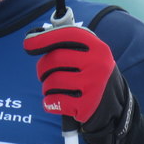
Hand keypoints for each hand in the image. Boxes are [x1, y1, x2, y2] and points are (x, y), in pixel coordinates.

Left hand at [24, 25, 133, 143]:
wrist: (115, 109)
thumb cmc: (91, 76)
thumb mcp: (89, 55)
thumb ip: (67, 45)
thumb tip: (33, 39)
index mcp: (97, 47)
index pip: (66, 35)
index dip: (43, 38)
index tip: (28, 44)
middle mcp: (97, 64)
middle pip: (54, 60)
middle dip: (42, 68)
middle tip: (43, 74)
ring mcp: (93, 86)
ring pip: (51, 82)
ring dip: (46, 87)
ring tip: (54, 89)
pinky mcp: (86, 106)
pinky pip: (54, 101)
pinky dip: (49, 103)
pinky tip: (54, 102)